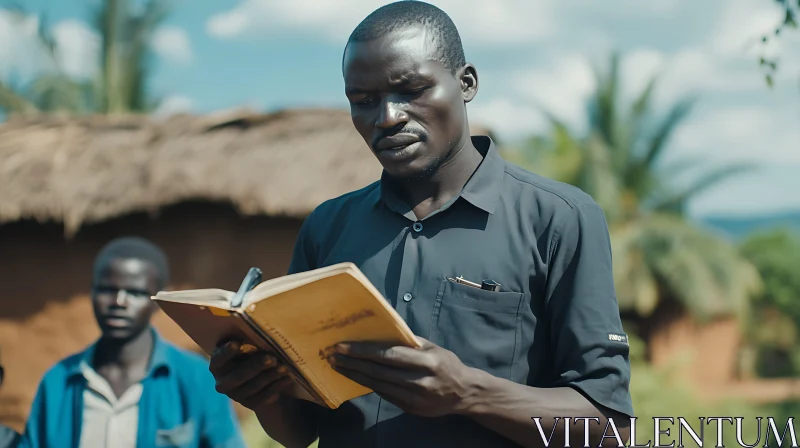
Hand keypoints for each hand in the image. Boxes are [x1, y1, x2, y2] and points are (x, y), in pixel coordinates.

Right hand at [209, 340, 293, 410]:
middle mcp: (222, 382)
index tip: (237, 343)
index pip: (218, 359)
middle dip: (256, 366)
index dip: (226, 352)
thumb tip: (256, 320)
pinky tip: (287, 378)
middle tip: (272, 358)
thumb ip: (247, 337)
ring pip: (254, 386)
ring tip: (284, 367)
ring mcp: (236, 395)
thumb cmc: (251, 351)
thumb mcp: (246, 344)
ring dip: (270, 376)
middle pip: (238, 375)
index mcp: (217, 364)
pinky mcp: (251, 404)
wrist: (259, 377)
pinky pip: (264, 397)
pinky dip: (277, 386)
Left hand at [327, 337, 480, 417]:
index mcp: (427, 362)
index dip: (363, 351)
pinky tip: (355, 376)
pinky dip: (368, 384)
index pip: (389, 355)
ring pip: (378, 385)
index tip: (342, 346)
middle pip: (379, 372)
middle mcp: (420, 381)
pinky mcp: (410, 409)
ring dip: (355, 375)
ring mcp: (415, 398)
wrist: (464, 393)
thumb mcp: (432, 347)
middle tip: (332, 355)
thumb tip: (379, 330)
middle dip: (353, 363)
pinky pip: (384, 395)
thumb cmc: (445, 363)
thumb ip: (408, 342)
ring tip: (338, 366)